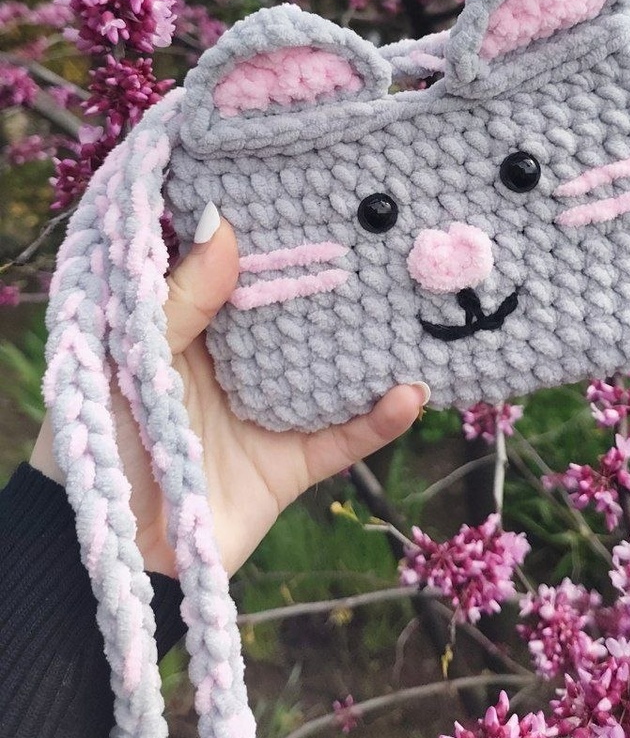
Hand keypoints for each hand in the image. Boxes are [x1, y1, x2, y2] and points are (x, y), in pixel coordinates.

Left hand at [31, 208, 427, 575]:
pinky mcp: (293, 462)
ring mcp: (270, 410)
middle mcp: (238, 360)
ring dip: (375, 343)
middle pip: (297, 311)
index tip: (310, 186)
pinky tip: (412, 390)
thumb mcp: (130, 358)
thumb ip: (179, 298)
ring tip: (418, 302)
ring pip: (334, 367)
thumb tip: (224, 226)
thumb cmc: (103, 440)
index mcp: (193, 326)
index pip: (239, 268)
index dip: (270, 232)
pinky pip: (347, 436)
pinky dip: (381, 418)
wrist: (109, 551)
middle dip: (336, 277)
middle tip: (385, 230)